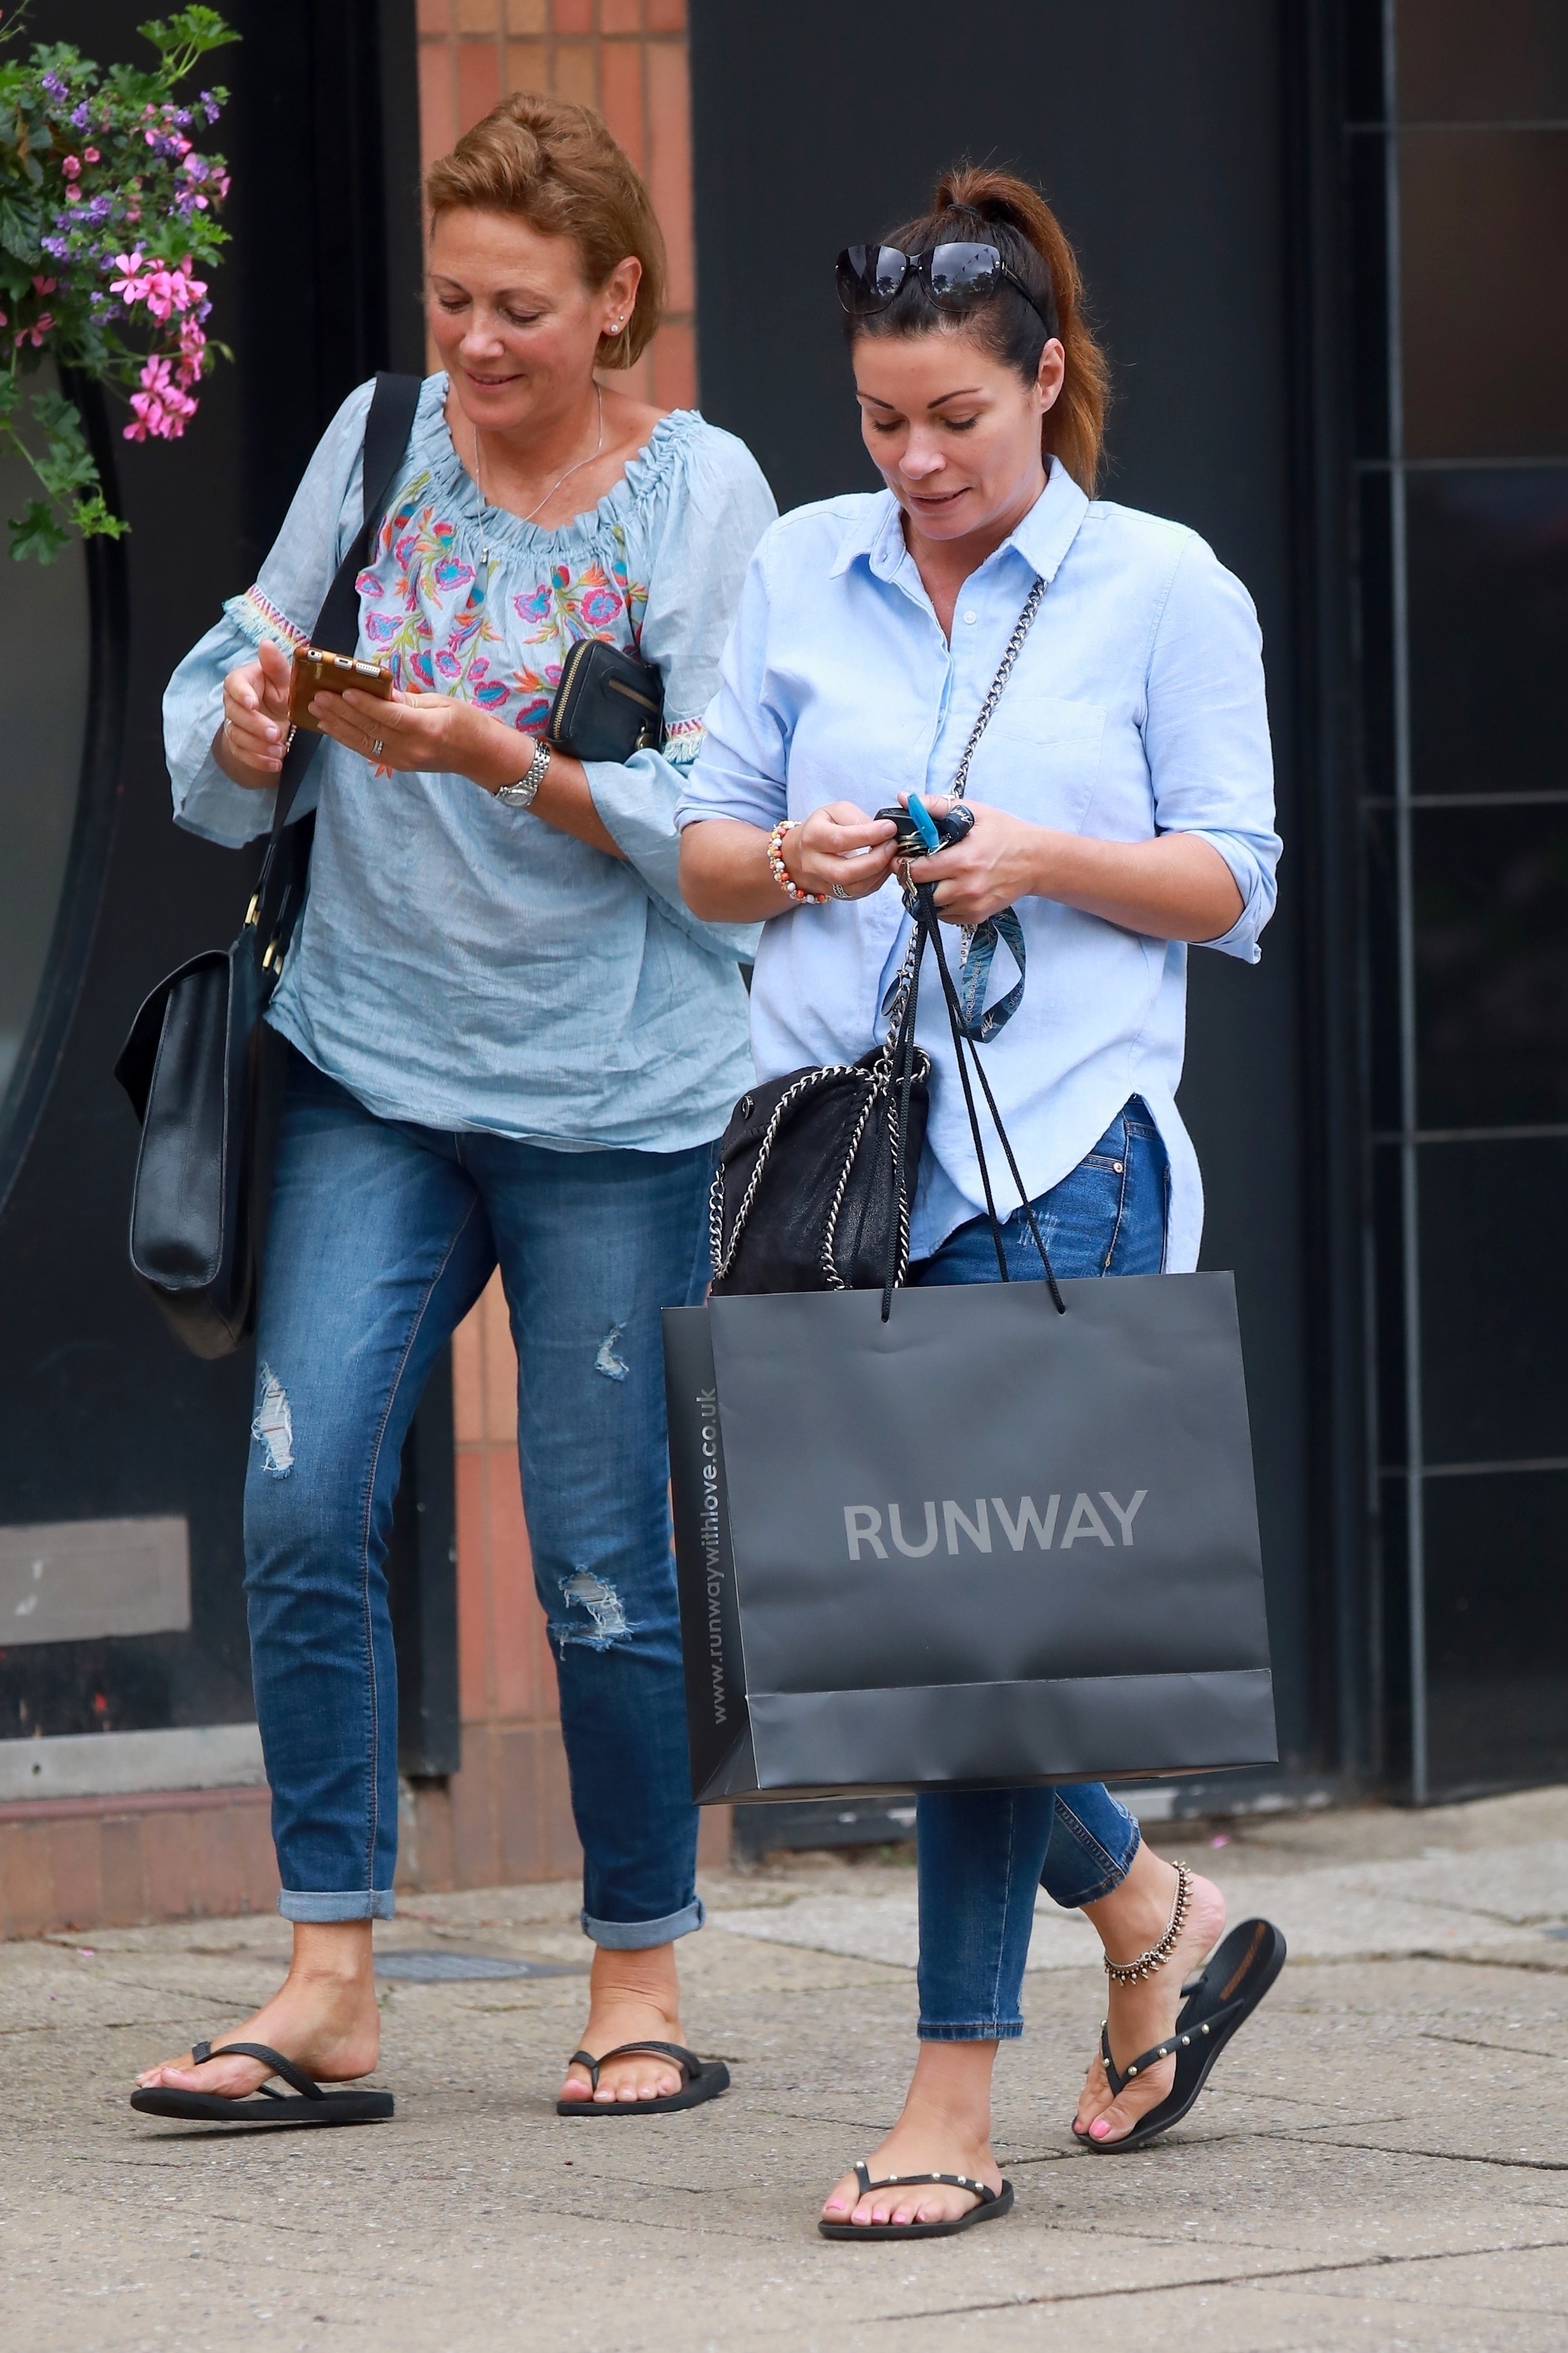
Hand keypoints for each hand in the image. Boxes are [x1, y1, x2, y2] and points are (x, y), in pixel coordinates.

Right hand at [218, 637, 292, 781]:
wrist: (280, 718)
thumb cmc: (281, 692)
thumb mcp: (284, 679)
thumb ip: (276, 665)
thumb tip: (267, 644)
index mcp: (242, 681)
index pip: (233, 684)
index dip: (241, 694)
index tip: (253, 703)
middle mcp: (234, 702)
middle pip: (235, 714)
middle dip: (255, 725)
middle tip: (276, 733)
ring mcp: (234, 724)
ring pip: (237, 736)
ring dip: (259, 746)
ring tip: (280, 750)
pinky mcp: (238, 744)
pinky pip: (242, 754)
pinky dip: (259, 761)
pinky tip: (276, 763)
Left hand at [321, 684, 534, 791]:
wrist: (481, 756)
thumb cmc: (467, 722)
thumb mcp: (442, 702)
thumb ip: (408, 700)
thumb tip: (379, 689)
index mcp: (427, 729)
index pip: (389, 716)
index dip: (365, 704)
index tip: (344, 690)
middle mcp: (412, 748)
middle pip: (371, 729)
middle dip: (342, 712)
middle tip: (318, 697)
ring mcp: (404, 760)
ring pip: (364, 742)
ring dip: (338, 726)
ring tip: (317, 711)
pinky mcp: (399, 765)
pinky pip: (368, 751)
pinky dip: (348, 738)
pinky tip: (332, 727)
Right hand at [782, 801, 897, 901]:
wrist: (799, 854)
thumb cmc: (821, 828)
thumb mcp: (835, 812)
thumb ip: (857, 818)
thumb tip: (881, 831)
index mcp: (812, 837)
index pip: (841, 839)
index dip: (869, 835)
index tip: (889, 828)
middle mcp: (813, 864)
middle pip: (845, 872)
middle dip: (876, 860)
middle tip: (892, 845)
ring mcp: (823, 883)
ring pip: (854, 887)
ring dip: (879, 872)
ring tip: (890, 856)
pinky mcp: (835, 895)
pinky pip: (859, 893)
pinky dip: (877, 880)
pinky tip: (883, 867)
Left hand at [905, 796, 1045, 923]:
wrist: (1036, 860)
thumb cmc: (1004, 833)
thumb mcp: (973, 812)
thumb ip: (935, 806)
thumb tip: (903, 799)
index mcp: (962, 860)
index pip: (916, 871)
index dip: (903, 864)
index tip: (902, 857)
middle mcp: (966, 887)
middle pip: (920, 893)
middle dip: (911, 880)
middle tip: (914, 868)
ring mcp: (972, 904)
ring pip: (931, 907)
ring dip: (924, 895)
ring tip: (930, 878)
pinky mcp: (977, 916)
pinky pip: (946, 916)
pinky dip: (941, 905)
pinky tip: (947, 889)